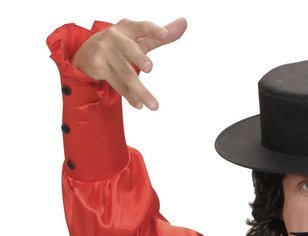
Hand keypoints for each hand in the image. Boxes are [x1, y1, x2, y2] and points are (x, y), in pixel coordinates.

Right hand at [72, 17, 187, 109]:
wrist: (87, 52)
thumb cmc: (122, 44)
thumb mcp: (140, 38)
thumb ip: (162, 35)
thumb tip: (184, 22)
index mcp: (128, 28)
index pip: (142, 27)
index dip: (153, 30)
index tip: (165, 34)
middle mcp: (115, 37)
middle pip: (129, 49)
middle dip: (138, 58)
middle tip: (150, 68)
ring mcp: (105, 52)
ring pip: (125, 74)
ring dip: (141, 91)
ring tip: (155, 106)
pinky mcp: (99, 67)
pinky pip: (117, 84)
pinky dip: (129, 96)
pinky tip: (139, 104)